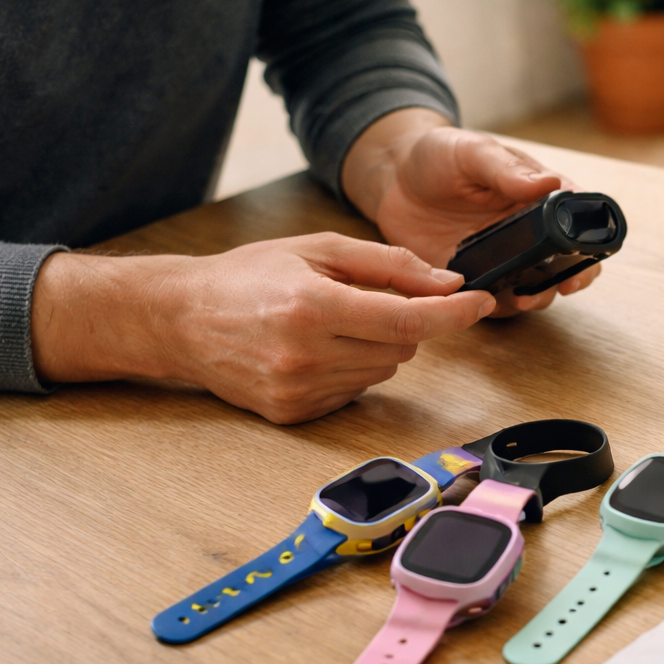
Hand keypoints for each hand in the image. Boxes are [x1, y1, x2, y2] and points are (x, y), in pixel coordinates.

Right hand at [32, 234, 494, 423]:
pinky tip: (313, 350)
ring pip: (381, 372)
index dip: (453, 314)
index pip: (407, 320)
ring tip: (330, 323)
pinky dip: (349, 370)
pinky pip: (353, 392)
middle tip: (365, 301)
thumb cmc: (248, 276)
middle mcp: (306, 355)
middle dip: (401, 323)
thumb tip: (446, 281)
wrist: (180, 320)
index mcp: (313, 306)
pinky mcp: (293, 414)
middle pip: (401, 348)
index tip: (482, 302)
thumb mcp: (317, 249)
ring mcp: (298, 391)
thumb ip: (388, 264)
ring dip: (375, 347)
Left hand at [342, 110, 603, 316]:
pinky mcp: (476, 278)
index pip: (580, 221)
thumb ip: (506, 170)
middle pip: (568, 262)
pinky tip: (484, 302)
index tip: (582, 258)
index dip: (590, 243)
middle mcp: (530, 231)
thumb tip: (549, 183)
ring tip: (521, 299)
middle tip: (562, 287)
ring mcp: (505, 258)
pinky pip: (494, 301)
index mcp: (539, 197)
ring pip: (536, 288)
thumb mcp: (472, 152)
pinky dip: (495, 308)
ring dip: (537, 298)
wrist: (394, 179)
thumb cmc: (439, 155)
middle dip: (572, 278)